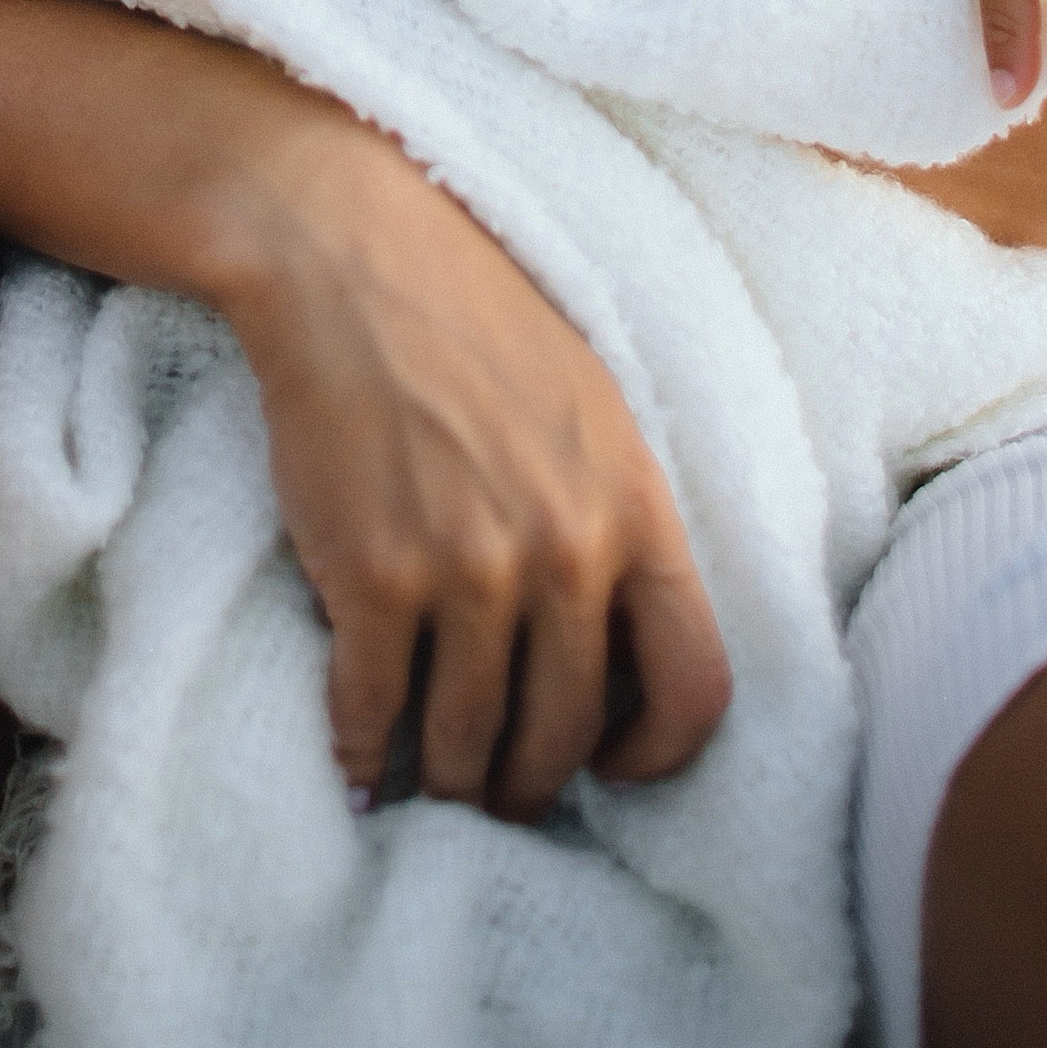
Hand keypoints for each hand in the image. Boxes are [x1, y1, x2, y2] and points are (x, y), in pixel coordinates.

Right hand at [206, 112, 731, 818]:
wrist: (348, 259)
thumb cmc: (471, 321)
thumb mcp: (591, 409)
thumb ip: (617, 520)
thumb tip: (617, 640)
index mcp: (635, 508)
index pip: (698, 686)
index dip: (659, 752)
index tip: (613, 765)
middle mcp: (565, 553)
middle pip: (568, 733)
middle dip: (533, 780)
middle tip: (503, 788)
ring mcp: (468, 570)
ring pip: (470, 742)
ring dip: (451, 778)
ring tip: (435, 780)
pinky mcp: (374, 578)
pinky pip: (374, 712)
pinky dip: (360, 753)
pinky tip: (356, 762)